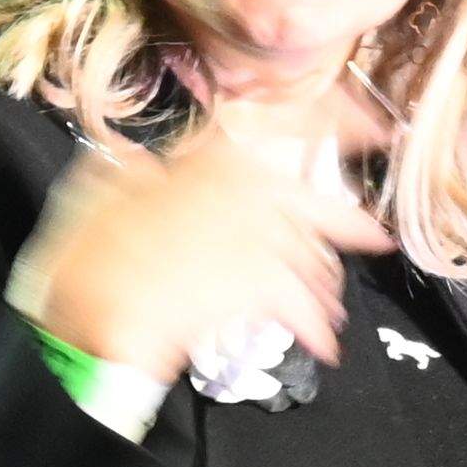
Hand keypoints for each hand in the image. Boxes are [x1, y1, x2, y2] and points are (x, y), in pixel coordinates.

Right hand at [9, 118, 388, 382]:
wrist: (94, 303)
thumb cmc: (89, 245)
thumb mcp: (101, 184)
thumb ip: (135, 170)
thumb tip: (142, 164)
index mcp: (212, 156)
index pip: (288, 125)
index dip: (339, 123)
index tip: (372, 127)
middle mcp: (247, 190)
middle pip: (318, 207)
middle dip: (351, 225)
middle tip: (377, 236)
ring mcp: (257, 238)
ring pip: (312, 262)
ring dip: (322, 290)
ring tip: (331, 310)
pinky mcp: (260, 287)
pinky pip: (303, 308)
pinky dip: (315, 329)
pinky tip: (323, 344)